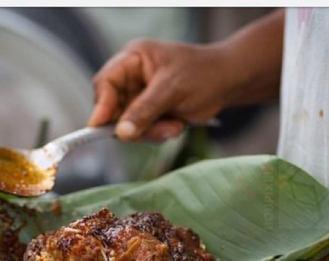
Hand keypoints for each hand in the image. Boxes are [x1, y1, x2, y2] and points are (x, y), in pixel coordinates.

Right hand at [87, 39, 230, 141]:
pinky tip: (176, 126)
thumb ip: (144, 111)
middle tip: (153, 131)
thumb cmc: (203, 74)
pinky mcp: (150, 113)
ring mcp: (140, 97)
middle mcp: (132, 77)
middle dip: (134, 124)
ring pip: (128, 125)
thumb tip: (121, 133)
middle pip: (113, 109)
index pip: (105, 82)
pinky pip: (142, 132)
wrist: (228, 83)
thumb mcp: (172, 90)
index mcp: (133, 59)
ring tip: (174, 126)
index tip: (99, 127)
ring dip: (150, 131)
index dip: (101, 105)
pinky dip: (158, 134)